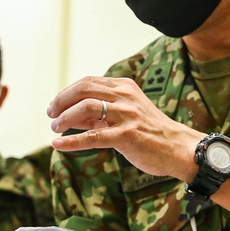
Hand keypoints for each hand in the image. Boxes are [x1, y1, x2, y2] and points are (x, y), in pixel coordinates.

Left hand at [47, 76, 199, 179]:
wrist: (179, 148)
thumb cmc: (152, 132)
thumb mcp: (129, 112)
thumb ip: (103, 111)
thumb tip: (72, 116)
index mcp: (124, 87)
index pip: (87, 82)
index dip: (66, 93)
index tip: (55, 105)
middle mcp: (125, 97)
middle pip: (83, 90)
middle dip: (61, 101)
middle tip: (51, 114)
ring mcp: (126, 115)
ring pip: (86, 109)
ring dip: (64, 118)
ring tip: (55, 128)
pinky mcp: (127, 136)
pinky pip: (92, 137)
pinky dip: (71, 141)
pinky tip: (58, 145)